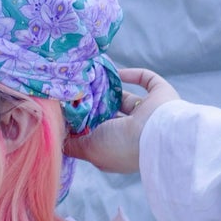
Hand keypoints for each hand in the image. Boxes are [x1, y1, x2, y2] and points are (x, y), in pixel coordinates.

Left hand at [63, 68, 178, 177]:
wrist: (158, 133)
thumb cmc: (121, 145)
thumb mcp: (88, 149)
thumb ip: (72, 144)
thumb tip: (59, 135)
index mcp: (117, 148)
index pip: (98, 136)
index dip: (84, 125)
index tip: (67, 111)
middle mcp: (133, 133)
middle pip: (111, 115)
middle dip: (96, 105)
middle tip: (77, 91)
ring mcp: (148, 115)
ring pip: (127, 99)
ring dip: (112, 89)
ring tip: (91, 78)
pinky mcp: (161, 95)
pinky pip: (146, 80)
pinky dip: (133, 74)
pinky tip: (116, 71)